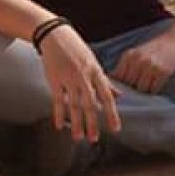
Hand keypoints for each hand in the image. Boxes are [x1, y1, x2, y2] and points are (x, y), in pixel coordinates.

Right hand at [39, 25, 120, 142]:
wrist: (57, 37)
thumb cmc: (79, 51)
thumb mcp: (95, 64)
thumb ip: (105, 82)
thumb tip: (119, 96)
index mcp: (97, 73)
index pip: (107, 97)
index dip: (112, 113)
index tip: (116, 128)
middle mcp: (84, 77)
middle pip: (90, 104)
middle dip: (93, 123)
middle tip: (94, 139)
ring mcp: (68, 79)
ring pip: (73, 105)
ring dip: (76, 123)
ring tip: (78, 137)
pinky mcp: (54, 80)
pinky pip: (57, 100)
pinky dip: (59, 114)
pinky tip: (60, 126)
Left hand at [111, 29, 174, 93]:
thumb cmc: (155, 48)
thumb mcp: (136, 53)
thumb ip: (125, 67)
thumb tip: (113, 87)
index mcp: (129, 56)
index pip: (117, 79)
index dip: (118, 87)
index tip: (121, 91)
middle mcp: (138, 61)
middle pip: (128, 86)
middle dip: (131, 90)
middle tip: (136, 90)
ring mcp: (151, 66)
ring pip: (141, 89)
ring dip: (144, 90)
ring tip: (147, 86)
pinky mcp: (163, 72)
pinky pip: (154, 89)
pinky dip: (154, 90)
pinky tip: (156, 84)